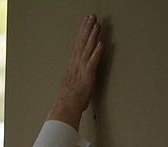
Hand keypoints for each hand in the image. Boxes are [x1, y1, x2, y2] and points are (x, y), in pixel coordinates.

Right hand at [48, 14, 104, 129]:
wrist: (67, 107)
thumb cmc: (70, 97)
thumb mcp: (73, 81)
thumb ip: (78, 72)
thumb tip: (82, 68)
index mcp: (73, 65)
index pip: (78, 44)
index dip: (82, 32)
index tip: (86, 22)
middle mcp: (76, 64)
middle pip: (82, 43)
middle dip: (87, 29)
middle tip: (92, 17)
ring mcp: (82, 70)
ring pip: (87, 50)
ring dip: (92, 36)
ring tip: (97, 25)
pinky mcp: (88, 76)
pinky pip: (93, 62)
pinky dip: (96, 53)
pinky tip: (101, 44)